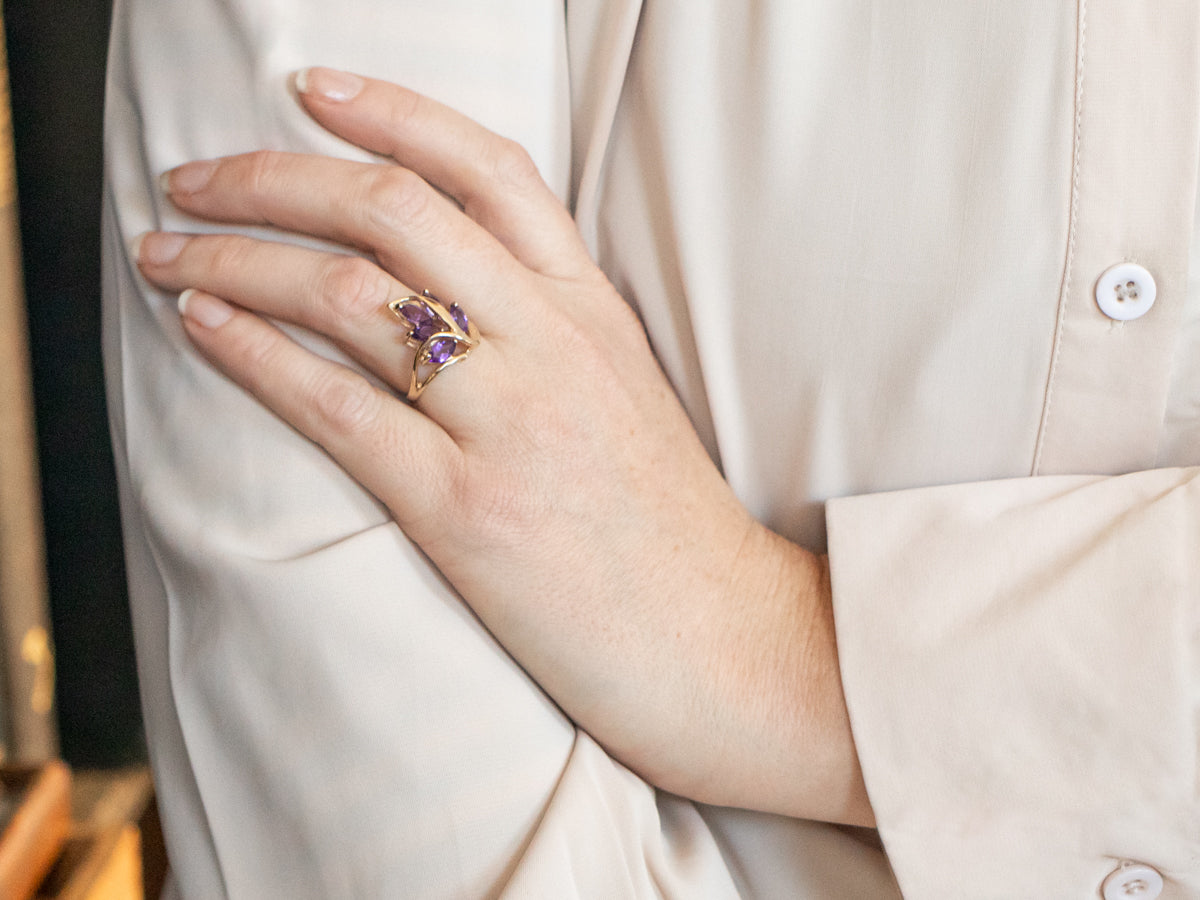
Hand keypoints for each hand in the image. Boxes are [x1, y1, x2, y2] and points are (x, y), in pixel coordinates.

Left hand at [135, 67, 870, 824]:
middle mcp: (550, 343)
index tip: (307, 87)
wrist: (719, 638)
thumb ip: (552, 324)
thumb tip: (453, 282)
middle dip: (272, 177)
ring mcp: (509, 422)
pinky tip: (203, 324)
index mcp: (591, 309)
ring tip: (166, 252)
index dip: (389, 110)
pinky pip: (336, 406)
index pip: (487, 168)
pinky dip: (253, 353)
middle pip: (392, 210)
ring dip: (234, 258)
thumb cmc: (664, 525)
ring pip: (349, 294)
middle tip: (193, 178)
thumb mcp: (625, 392)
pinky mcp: (464, 510)